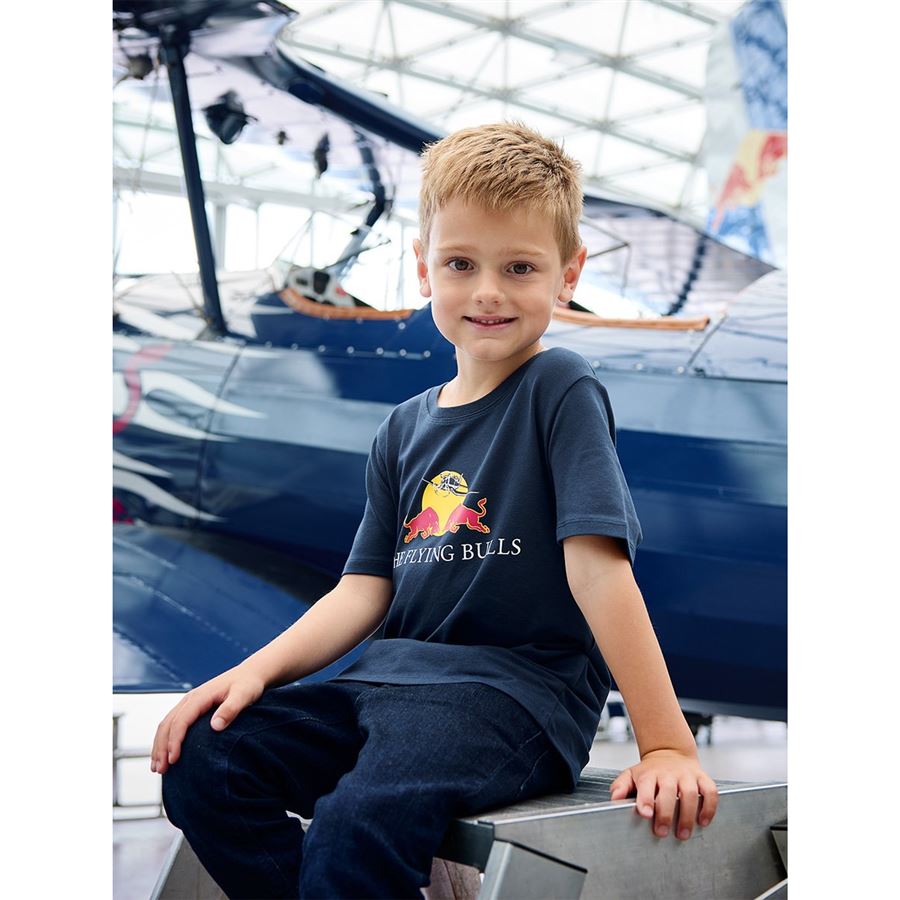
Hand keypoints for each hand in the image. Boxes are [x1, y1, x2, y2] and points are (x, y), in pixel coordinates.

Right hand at [150, 664, 265, 775]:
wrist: (251, 673)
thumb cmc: (249, 684)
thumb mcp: (244, 695)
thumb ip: (230, 709)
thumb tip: (215, 726)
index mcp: (201, 696)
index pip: (181, 720)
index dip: (175, 740)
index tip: (174, 759)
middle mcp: (191, 698)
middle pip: (168, 723)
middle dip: (161, 747)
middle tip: (161, 769)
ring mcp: (190, 702)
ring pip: (166, 724)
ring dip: (160, 745)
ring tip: (158, 767)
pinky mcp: (193, 707)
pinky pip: (173, 723)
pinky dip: (166, 739)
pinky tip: (166, 753)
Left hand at [609, 749, 718, 839]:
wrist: (670, 753)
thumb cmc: (650, 771)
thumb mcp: (631, 775)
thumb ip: (621, 787)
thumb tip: (614, 798)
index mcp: (649, 773)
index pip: (647, 785)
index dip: (646, 799)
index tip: (646, 814)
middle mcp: (669, 773)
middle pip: (668, 791)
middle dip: (666, 813)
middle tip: (663, 832)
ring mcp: (687, 775)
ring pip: (691, 793)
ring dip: (688, 815)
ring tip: (684, 833)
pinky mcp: (703, 778)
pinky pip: (710, 792)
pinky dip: (709, 807)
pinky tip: (703, 821)